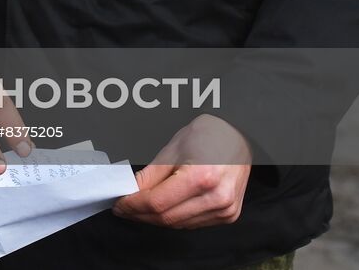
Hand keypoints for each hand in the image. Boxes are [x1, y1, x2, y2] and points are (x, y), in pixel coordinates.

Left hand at [112, 114, 252, 228]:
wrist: (239, 135)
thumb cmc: (208, 135)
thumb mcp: (173, 149)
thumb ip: (150, 175)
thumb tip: (130, 192)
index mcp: (201, 177)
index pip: (157, 202)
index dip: (133, 205)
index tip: (119, 203)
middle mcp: (217, 197)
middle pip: (167, 217)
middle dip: (140, 214)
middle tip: (124, 208)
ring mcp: (225, 209)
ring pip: (178, 224)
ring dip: (155, 219)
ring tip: (140, 208)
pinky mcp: (228, 215)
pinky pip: (193, 223)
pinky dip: (174, 218)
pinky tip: (163, 209)